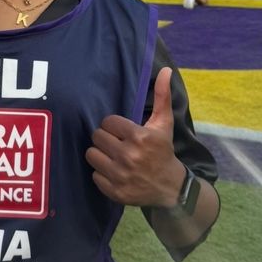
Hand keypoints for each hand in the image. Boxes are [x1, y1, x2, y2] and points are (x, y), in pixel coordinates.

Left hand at [85, 67, 185, 206]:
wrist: (171, 188)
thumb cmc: (163, 151)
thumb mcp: (164, 123)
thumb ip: (162, 96)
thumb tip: (166, 70)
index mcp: (139, 137)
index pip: (107, 122)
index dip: (113, 126)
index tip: (122, 131)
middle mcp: (129, 156)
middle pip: (97, 137)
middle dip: (105, 139)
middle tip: (116, 143)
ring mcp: (121, 175)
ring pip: (91, 155)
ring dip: (100, 154)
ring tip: (111, 156)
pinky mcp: (115, 191)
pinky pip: (94, 175)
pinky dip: (102, 173)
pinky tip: (114, 171)